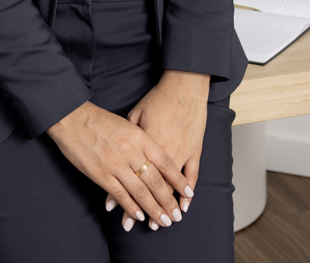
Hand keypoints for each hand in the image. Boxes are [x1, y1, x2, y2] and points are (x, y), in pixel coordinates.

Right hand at [47, 100, 191, 231]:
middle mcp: (132, 152)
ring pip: (140, 192)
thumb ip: (141, 140)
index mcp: (140, 137)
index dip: (178, 180)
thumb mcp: (128, 123)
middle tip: (177, 216)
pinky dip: (131, 208)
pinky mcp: (102, 175)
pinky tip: (139, 216)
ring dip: (153, 209)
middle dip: (168, 201)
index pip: (165, 163)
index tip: (188, 193)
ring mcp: (117, 165)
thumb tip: (154, 157)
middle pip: (156, 181)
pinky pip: (121, 195)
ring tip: (163, 221)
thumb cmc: (101, 120)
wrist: (74, 119)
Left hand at [106, 69, 209, 231]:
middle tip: (146, 225)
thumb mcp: (135, 114)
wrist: (183, 85)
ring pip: (172, 185)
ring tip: (164, 221)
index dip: (125, 197)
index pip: (132, 176)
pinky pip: (192, 174)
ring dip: (168, 204)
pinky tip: (186, 203)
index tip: (120, 214)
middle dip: (148, 208)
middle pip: (152, 187)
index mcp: (143, 144)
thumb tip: (116, 154)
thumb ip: (126, 138)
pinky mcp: (194, 148)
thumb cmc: (158, 98)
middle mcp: (161, 152)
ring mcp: (180, 151)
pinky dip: (188, 189)